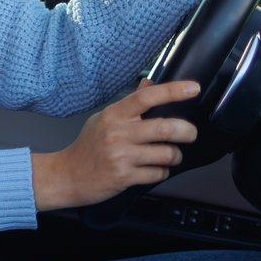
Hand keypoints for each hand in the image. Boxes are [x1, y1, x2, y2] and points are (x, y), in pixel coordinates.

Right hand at [32, 78, 200, 210]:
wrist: (67, 176)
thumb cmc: (87, 147)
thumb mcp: (103, 120)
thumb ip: (129, 104)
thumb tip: (149, 84)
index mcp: (113, 115)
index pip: (147, 97)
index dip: (173, 91)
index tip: (192, 88)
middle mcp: (117, 134)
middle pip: (166, 128)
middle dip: (187, 131)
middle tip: (190, 133)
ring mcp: (120, 156)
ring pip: (167, 154)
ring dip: (175, 156)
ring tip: (169, 156)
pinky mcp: (124, 177)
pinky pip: (158, 173)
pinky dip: (161, 172)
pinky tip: (153, 170)